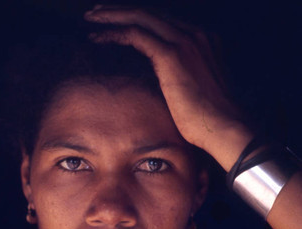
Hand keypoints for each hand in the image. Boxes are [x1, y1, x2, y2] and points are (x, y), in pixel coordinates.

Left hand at [85, 5, 253, 169]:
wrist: (224, 128)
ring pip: (140, 17)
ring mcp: (185, 41)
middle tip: (96, 14)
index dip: (138, 19)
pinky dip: (114, 33)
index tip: (117, 23)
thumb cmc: (210, 120)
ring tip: (91, 19)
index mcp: (202, 40)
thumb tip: (164, 83)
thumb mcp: (195, 91)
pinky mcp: (172, 54)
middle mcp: (195, 34)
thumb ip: (181, 77)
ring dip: (112, 16)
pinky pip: (136, 34)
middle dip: (120, 11)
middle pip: (150, 13)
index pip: (163, 22)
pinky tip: (97, 37)